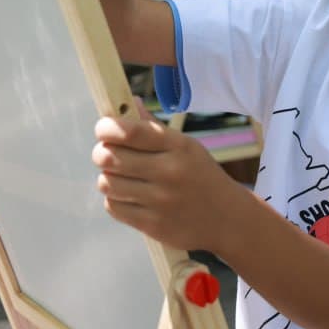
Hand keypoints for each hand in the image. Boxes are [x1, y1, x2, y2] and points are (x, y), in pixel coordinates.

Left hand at [92, 102, 242, 252]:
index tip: (103, 128)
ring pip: (107, 183)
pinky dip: (115, 199)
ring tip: (120, 176)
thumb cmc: (201, 176)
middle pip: (110, 157)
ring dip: (108, 177)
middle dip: (102, 152)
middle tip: (107, 153)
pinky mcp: (152, 225)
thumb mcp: (187, 147)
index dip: (107, 127)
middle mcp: (168, 172)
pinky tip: (128, 196)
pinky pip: (113, 207)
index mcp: (178, 146)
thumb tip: (130, 103)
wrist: (227, 219)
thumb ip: (154, 128)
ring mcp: (160, 201)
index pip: (130, 131)